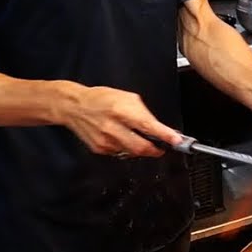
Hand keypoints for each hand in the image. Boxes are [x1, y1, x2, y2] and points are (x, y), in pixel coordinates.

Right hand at [62, 85, 179, 157]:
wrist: (74, 106)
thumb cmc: (101, 99)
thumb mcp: (127, 98)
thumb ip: (143, 113)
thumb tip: (159, 127)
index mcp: (121, 110)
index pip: (147, 126)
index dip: (164, 135)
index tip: (177, 140)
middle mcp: (112, 127)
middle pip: (141, 147)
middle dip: (156, 150)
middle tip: (163, 147)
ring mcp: (105, 141)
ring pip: (132, 153)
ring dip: (141, 149)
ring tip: (140, 138)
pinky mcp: (100, 149)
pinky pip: (120, 153)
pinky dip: (127, 148)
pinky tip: (123, 138)